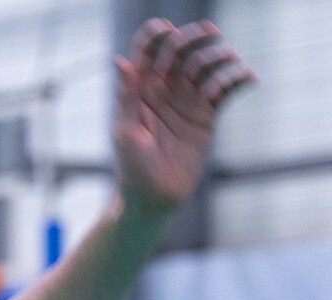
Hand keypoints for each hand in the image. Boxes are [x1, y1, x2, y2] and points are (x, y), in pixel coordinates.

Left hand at [113, 19, 256, 215]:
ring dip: (220, 56)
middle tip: (211, 33)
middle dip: (195, 36)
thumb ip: (127, 97)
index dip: (157, 34)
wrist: (155, 198)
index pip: (148, 50)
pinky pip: (226, 90)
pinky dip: (238, 79)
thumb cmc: (132, 168)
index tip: (168, 31)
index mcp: (141, 89)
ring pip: (206, 65)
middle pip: (181, 50)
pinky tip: (248, 78)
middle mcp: (165, 89)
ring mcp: (188, 100)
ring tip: (230, 61)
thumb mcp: (126, 132)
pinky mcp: (208, 115)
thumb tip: (121, 60)